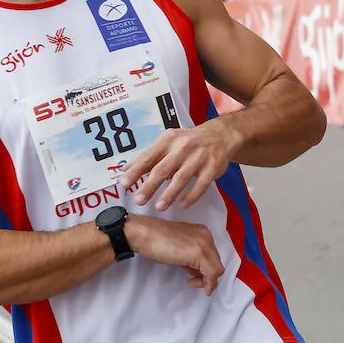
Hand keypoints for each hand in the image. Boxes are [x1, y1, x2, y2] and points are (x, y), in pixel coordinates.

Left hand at [121, 122, 238, 212]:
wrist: (220, 136)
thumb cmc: (188, 141)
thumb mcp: (167, 143)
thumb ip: (148, 157)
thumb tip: (124, 169)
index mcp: (168, 140)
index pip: (148, 157)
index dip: (135, 171)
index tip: (124, 184)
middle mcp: (182, 147)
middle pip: (162, 169)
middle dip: (149, 185)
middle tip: (139, 200)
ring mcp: (198, 158)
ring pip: (181, 178)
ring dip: (169, 194)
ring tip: (159, 206)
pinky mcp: (212, 168)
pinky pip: (201, 184)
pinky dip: (191, 196)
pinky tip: (183, 205)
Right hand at [124, 214, 224, 294]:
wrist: (145, 234)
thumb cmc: (156, 240)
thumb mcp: (180, 246)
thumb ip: (192, 255)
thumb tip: (197, 270)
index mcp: (202, 232)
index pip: (212, 255)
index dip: (205, 268)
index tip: (194, 274)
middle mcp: (206, 236)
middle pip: (216, 262)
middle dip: (207, 275)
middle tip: (193, 281)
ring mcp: (204, 244)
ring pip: (217, 269)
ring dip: (207, 281)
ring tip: (192, 282)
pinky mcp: (198, 253)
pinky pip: (212, 273)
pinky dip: (209, 284)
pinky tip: (199, 287)